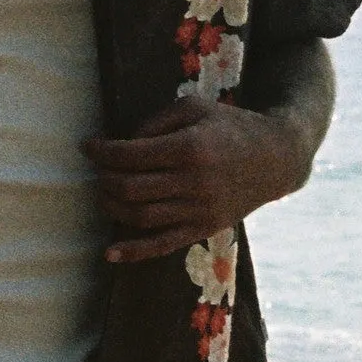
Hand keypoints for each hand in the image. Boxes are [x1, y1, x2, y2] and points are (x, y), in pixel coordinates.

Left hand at [83, 95, 308, 265]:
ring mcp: (199, 210)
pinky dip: (133, 252)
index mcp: (189, 148)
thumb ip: (156, 122)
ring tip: (104, 194)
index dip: (101, 152)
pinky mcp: (204, 229)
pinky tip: (109, 254)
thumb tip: (123, 145)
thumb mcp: (195, 108)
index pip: (130, 155)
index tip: (87, 147)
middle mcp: (193, 183)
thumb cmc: (230, 127)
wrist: (275, 159)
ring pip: (140, 217)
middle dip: (104, 179)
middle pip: (129, 188)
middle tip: (98, 170)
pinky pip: (162, 246)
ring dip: (112, 207)